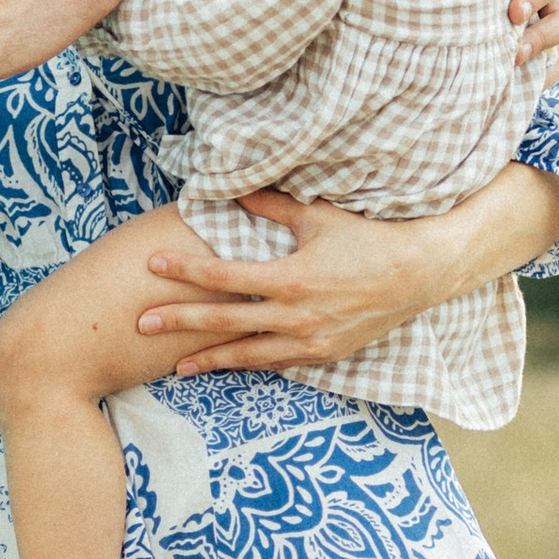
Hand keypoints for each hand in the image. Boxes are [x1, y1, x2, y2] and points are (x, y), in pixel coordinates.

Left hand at [131, 162, 558, 374]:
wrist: (419, 275)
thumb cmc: (368, 239)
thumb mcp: (318, 217)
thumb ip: (271, 207)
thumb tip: (231, 192)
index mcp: (290, 277)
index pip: (223, 275)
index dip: (185, 269)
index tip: (152, 264)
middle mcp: (296, 315)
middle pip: (223, 321)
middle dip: (179, 323)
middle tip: (140, 323)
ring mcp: (309, 341)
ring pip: (247, 354)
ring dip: (209, 358)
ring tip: (175, 366)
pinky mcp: (323, 355)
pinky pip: (277, 363)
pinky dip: (249, 365)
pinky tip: (225, 367)